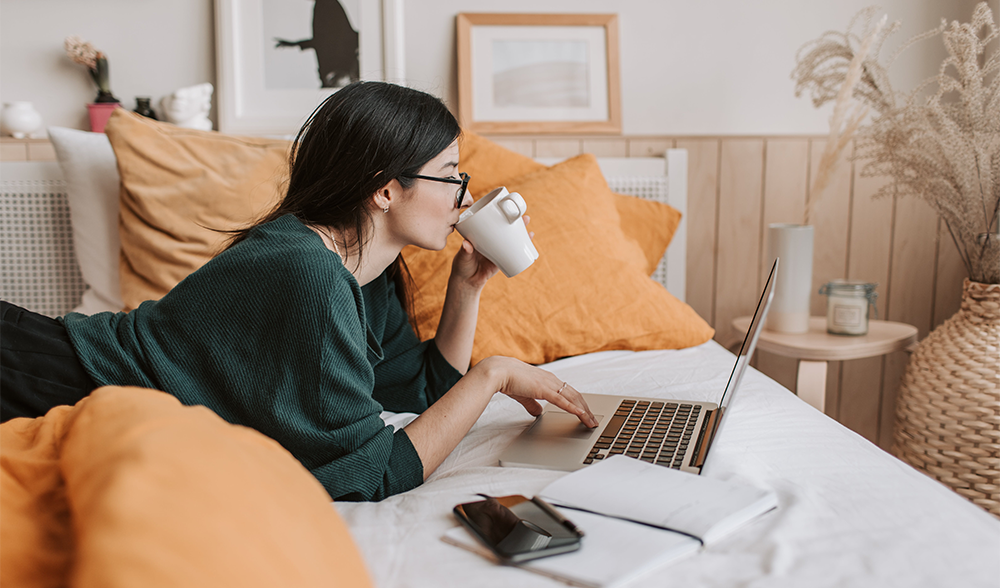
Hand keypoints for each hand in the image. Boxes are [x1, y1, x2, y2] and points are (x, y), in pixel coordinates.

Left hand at [449, 216, 531, 290]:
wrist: (467, 282)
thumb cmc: (462, 266)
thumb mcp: (462, 257)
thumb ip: (465, 251)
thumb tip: (467, 244)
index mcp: (481, 236)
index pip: (492, 222)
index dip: (501, 215)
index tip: (510, 210)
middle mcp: (491, 240)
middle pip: (506, 229)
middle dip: (517, 223)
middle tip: (525, 219)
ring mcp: (498, 250)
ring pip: (511, 239)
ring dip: (522, 235)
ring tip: (530, 232)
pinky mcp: (502, 260)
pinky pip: (513, 253)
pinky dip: (522, 249)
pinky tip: (529, 245)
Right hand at [478, 356, 597, 427]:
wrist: (499, 372)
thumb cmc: (509, 380)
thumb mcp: (524, 395)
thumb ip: (532, 403)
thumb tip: (538, 413)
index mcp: (548, 380)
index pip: (569, 392)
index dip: (579, 403)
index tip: (586, 413)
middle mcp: (552, 380)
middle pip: (576, 395)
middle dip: (587, 409)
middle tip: (594, 421)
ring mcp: (549, 384)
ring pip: (573, 398)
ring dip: (584, 411)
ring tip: (591, 422)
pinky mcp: (544, 389)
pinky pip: (562, 401)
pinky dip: (573, 408)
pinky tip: (581, 415)